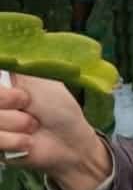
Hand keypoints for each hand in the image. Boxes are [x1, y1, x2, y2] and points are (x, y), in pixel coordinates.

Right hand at [0, 72, 109, 189]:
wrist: (70, 143)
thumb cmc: (58, 108)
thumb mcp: (39, 80)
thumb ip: (15, 65)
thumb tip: (6, 47)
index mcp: (3, 82)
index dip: (3, 92)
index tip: (20, 95)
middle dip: (8, 100)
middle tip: (27, 104)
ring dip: (15, 123)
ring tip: (32, 126)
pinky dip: (14, 140)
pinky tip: (28, 141)